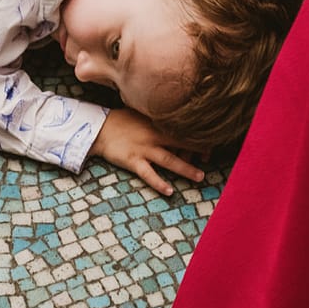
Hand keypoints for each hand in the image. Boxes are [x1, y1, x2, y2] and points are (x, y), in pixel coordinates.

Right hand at [89, 108, 207, 198]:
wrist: (99, 127)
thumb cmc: (123, 121)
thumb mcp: (143, 115)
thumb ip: (160, 120)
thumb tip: (178, 125)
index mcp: (157, 124)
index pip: (183, 130)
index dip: (197, 138)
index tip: (207, 145)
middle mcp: (154, 136)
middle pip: (181, 143)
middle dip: (197, 151)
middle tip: (209, 158)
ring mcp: (143, 149)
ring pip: (169, 159)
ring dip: (186, 168)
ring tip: (200, 176)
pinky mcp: (132, 160)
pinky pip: (148, 174)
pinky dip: (159, 183)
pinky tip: (169, 191)